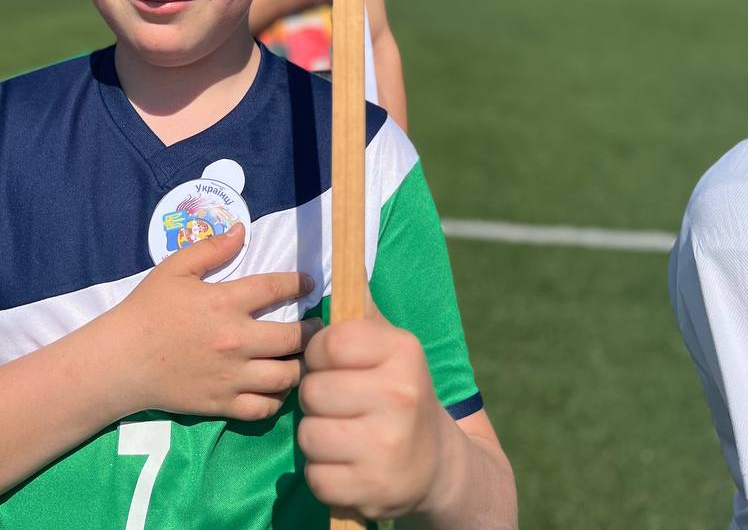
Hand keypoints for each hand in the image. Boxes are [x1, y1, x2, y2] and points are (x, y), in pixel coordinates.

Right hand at [113, 224, 320, 421]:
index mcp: (225, 302)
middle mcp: (236, 340)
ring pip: (286, 377)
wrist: (121, 360)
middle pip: (293, 339)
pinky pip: (264, 408)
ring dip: (300, 366)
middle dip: (312, 332)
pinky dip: (277, 399)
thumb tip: (242, 230)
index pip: (276, 289)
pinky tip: (277, 387)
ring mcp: (231, 376)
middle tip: (317, 328)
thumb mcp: (175, 268)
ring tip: (303, 359)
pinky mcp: (222, 404)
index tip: (310, 284)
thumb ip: (211, 248)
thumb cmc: (148, 310)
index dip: (299, 283)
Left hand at [298, 299, 452, 521]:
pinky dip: (324, 474)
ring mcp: (389, 448)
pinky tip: (348, 465)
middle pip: (313, 392)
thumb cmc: (398, 390)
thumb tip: (346, 257)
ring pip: (309, 436)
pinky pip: (316, 477)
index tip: (335, 365)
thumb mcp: (390, 345)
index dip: (320, 355)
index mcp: (403, 352)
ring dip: (317, 438)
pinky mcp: (375, 491)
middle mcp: (400, 397)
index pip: (329, 343)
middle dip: (317, 399)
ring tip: (343, 434)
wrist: (437, 464)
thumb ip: (360, 307)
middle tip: (341, 405)